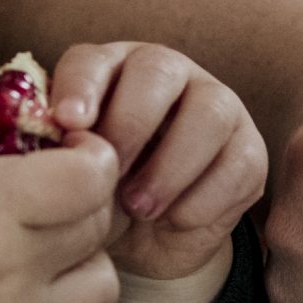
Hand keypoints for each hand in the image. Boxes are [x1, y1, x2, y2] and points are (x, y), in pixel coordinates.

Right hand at [0, 17, 122, 302]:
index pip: (94, 174)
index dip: (89, 156)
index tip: (61, 152)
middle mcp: (15, 264)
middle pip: (100, 222)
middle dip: (84, 201)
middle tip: (44, 193)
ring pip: (100, 281)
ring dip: (81, 258)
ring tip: (35, 245)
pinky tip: (5, 288)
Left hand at [48, 42, 267, 282]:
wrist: (146, 242)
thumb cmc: (100, 196)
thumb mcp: (73, 177)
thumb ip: (60, 154)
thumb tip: (54, 150)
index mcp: (112, 71)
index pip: (93, 60)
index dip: (80, 86)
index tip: (68, 123)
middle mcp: (168, 75)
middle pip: (158, 69)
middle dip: (130, 122)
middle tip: (109, 173)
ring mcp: (217, 107)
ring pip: (209, 114)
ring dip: (170, 167)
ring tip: (140, 208)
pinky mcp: (249, 151)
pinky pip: (238, 164)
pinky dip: (202, 199)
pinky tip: (174, 221)